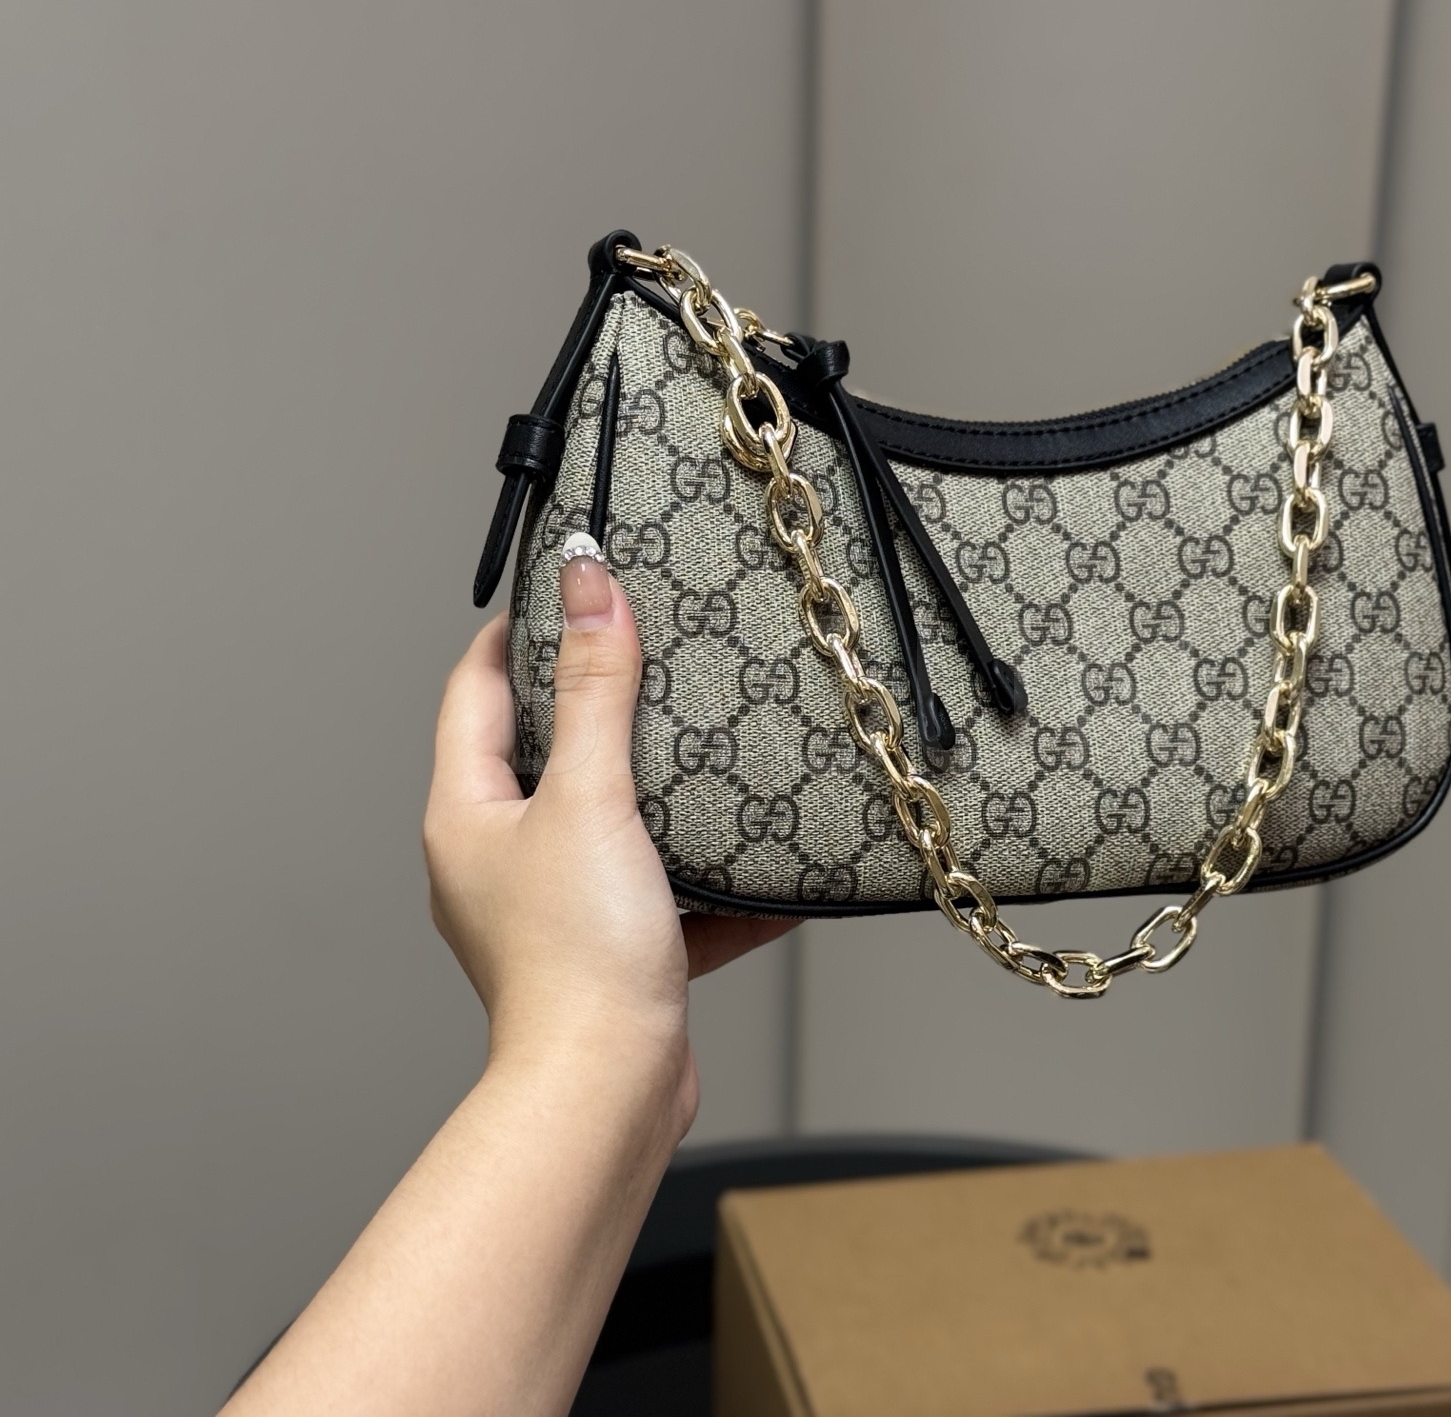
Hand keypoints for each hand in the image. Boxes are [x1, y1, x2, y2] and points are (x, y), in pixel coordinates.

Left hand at [424, 554, 794, 1110]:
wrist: (609, 1089)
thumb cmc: (577, 958)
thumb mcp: (591, 799)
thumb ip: (597, 690)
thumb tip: (588, 584)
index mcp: (466, 813)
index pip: (477, 689)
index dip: (521, 632)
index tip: (572, 589)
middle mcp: (497, 859)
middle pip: (543, 752)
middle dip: (599, 703)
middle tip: (653, 651)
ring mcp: (552, 908)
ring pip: (608, 822)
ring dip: (658, 789)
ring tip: (710, 744)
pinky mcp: (608, 952)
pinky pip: (663, 894)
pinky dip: (707, 877)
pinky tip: (761, 865)